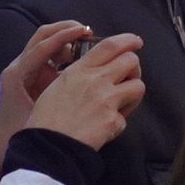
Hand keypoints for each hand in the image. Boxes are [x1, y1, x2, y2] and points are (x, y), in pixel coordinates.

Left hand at [0, 20, 86, 165]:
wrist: (1, 144)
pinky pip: (49, 56)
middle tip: (87, 32)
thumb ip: (59, 99)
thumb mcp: (40, 115)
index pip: (41, 47)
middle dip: (64, 30)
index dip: (64, 37)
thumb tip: (86, 82)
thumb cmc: (21, 132)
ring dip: (65, 40)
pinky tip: (80, 59)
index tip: (84, 31)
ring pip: (45, 44)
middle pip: (42, 37)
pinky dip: (64, 52)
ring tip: (86, 45)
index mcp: (18, 75)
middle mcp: (19, 67)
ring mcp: (24, 70)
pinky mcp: (31, 75)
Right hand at [3, 30, 143, 156]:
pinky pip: (125, 117)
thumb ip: (78, 75)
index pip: (110, 45)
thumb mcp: (57, 85)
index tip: (136, 42)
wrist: (47, 144)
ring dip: (133, 93)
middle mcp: (97, 81)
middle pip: (131, 61)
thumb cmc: (46, 117)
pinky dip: (117, 122)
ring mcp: (107, 100)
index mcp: (80, 70)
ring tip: (121, 102)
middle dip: (133, 67)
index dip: (128, 40)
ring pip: (138, 86)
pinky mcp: (113, 120)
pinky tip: (104, 127)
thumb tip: (97, 72)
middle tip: (128, 76)